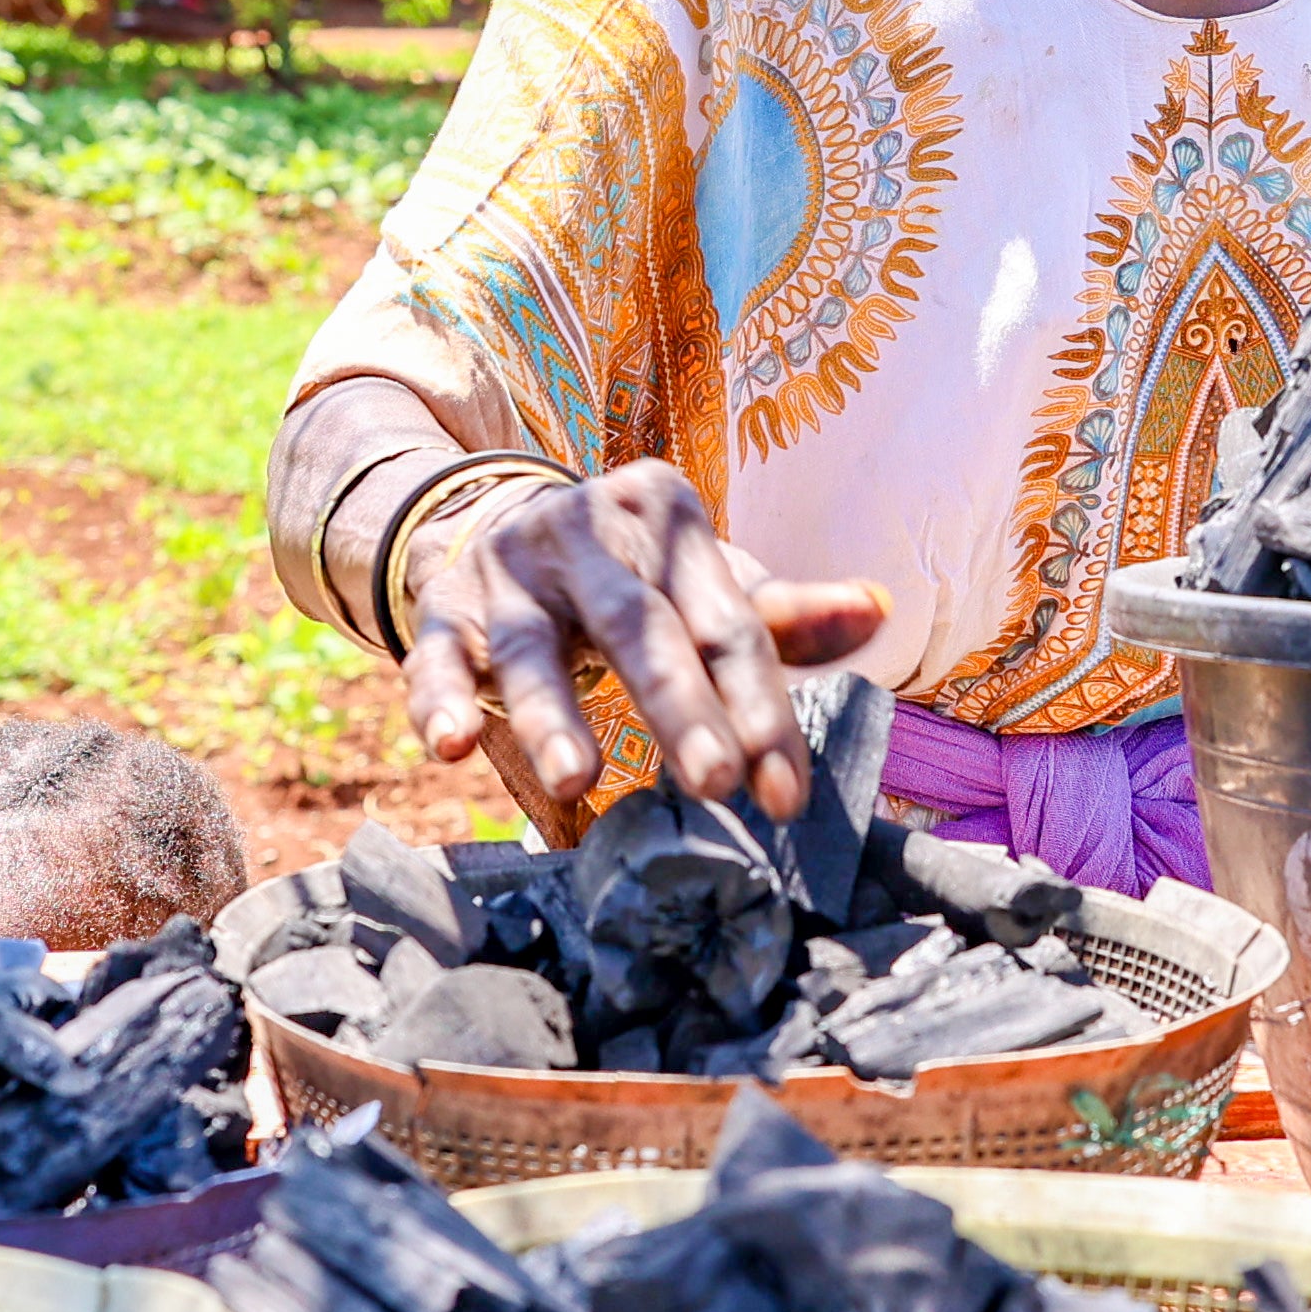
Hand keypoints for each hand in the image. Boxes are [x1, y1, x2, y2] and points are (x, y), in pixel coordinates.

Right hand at [399, 458, 888, 821]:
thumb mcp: (704, 579)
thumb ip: (782, 611)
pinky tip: (451, 747)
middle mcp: (586, 531)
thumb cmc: (634, 573)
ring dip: (551, 713)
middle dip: (679, 706)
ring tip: (578, 780)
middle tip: (715, 780)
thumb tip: (877, 611)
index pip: (726, 621)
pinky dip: (439, 699)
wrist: (505, 520)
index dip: (758, 706)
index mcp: (667, 517)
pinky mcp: (445, 607)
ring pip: (530, 644)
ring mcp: (509, 568)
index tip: (783, 794)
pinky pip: (433, 654)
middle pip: (639, 625)